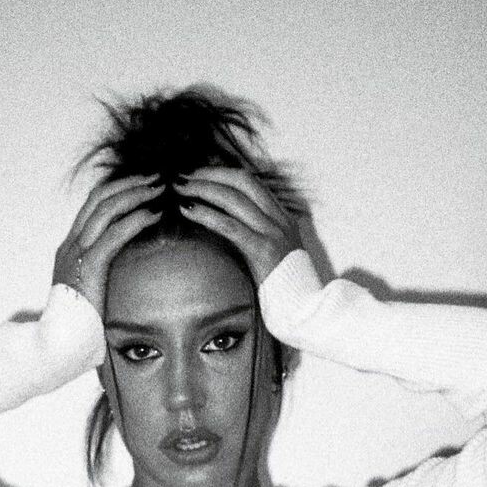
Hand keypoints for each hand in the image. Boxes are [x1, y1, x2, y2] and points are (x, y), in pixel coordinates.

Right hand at [53, 174, 162, 316]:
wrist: (56, 348)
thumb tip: (125, 280)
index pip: (93, 207)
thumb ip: (103, 281)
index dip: (118, 191)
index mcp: (70, 251)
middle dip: (129, 185)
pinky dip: (135, 220)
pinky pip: (114, 234)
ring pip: (106, 209)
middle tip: (156, 179)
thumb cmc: (77, 330)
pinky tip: (153, 215)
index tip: (142, 186)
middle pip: (99, 199)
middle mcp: (70, 246)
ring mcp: (76, 254)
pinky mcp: (88, 267)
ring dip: (135, 195)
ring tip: (159, 189)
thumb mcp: (90, 297)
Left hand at [174, 166, 303, 286]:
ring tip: (180, 188)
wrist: (307, 312)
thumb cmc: (285, 292)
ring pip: (234, 198)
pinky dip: (206, 214)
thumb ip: (255, 239)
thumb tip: (224, 230)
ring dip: (203, 188)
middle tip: (184, 175)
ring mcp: (273, 233)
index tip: (199, 174)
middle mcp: (280, 220)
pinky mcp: (263, 251)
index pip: (252, 183)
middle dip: (211, 174)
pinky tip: (188, 210)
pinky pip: (230, 226)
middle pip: (243, 181)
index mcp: (283, 219)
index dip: (224, 174)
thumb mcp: (273, 258)